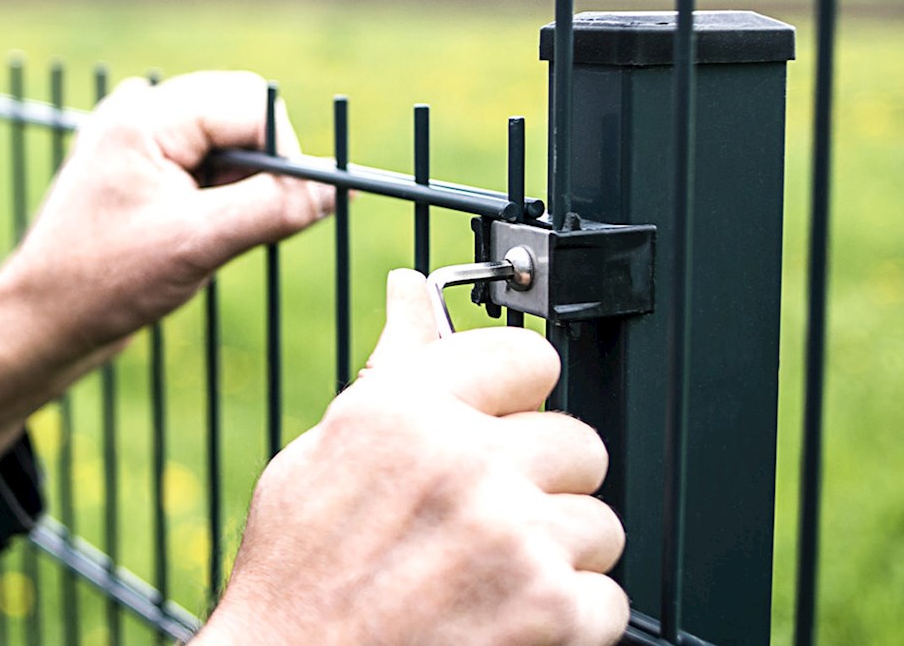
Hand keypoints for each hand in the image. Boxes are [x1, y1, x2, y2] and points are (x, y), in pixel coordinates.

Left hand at [0, 71, 334, 455]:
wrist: (42, 323)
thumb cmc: (102, 284)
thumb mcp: (198, 245)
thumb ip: (273, 209)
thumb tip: (336, 189)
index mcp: (145, 115)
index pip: (251, 104)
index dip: (282, 154)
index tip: (281, 209)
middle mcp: (139, 111)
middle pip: (241, 113)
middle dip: (259, 170)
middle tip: (236, 227)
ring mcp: (137, 137)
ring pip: (227, 142)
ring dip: (236, 188)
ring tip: (199, 237)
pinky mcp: (141, 166)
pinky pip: (205, 163)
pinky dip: (217, 198)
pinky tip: (187, 237)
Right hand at [193, 270, 628, 645]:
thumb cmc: (295, 581)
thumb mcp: (317, 458)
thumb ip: (387, 374)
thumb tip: (409, 290)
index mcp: (403, 409)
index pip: (529, 357)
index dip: (517, 403)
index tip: (500, 433)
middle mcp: (464, 459)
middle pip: (577, 443)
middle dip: (542, 488)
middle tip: (484, 529)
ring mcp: (513, 535)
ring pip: (599, 523)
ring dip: (558, 559)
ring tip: (490, 583)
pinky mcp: (550, 609)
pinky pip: (608, 599)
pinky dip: (569, 624)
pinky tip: (505, 625)